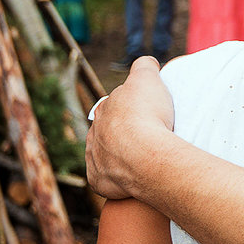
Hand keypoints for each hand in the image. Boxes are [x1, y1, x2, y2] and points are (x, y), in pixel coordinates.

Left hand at [86, 57, 174, 199]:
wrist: (143, 155)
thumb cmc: (146, 115)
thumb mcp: (148, 80)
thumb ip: (145, 67)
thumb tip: (147, 62)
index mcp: (105, 108)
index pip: (115, 104)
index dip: (131, 106)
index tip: (146, 111)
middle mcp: (94, 133)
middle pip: (108, 131)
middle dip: (123, 132)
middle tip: (148, 136)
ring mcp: (95, 158)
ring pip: (106, 155)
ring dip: (120, 156)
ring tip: (144, 159)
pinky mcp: (100, 181)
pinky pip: (107, 179)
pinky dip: (118, 179)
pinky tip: (134, 178)